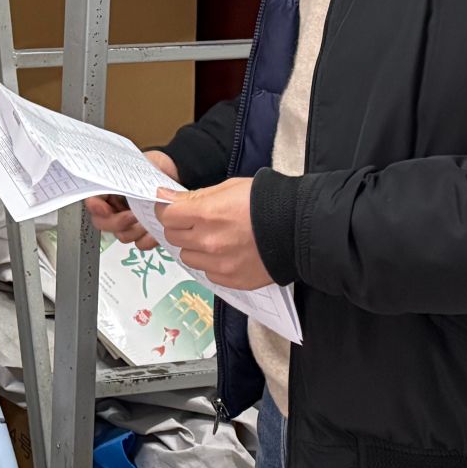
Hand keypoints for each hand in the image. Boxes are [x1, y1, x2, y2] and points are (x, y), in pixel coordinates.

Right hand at [85, 150, 177, 249]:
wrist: (177, 172)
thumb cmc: (155, 167)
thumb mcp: (137, 165)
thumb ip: (122, 176)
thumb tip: (115, 185)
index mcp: (108, 191)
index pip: (92, 202)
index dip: (96, 208)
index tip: (105, 209)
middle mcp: (115, 208)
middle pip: (103, 224)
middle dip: (117, 222)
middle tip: (132, 215)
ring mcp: (130, 222)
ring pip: (122, 235)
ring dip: (134, 230)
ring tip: (148, 220)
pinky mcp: (145, 231)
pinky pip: (141, 243)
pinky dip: (148, 238)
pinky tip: (156, 229)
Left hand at [158, 178, 273, 290]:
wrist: (300, 228)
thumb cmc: (268, 203)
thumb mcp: (229, 188)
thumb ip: (195, 197)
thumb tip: (165, 197)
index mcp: (206, 214)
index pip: (167, 216)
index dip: (169, 210)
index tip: (173, 209)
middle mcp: (209, 242)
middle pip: (173, 237)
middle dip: (181, 228)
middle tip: (197, 222)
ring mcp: (220, 264)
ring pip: (188, 258)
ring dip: (195, 248)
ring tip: (216, 238)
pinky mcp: (231, 280)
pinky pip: (208, 273)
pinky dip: (212, 264)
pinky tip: (229, 252)